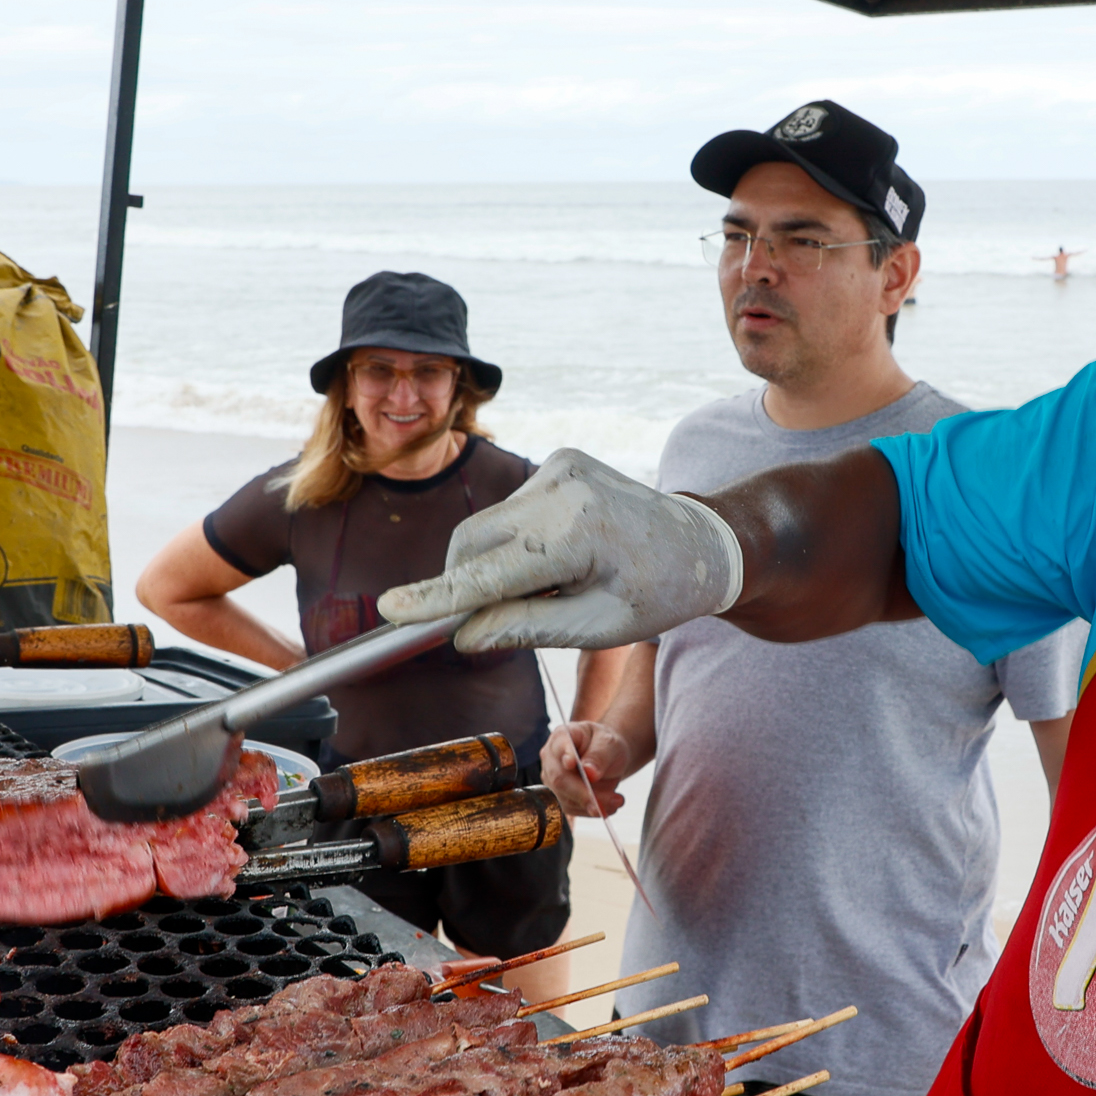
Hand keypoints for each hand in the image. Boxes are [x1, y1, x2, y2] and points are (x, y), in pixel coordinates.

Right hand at [378, 448, 742, 652]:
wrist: (703, 540)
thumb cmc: (659, 592)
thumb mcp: (598, 628)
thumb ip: (526, 628)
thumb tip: (462, 635)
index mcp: (578, 532)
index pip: (489, 573)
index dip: (438, 597)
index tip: (393, 610)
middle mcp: (563, 487)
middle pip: (474, 543)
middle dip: (464, 585)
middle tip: (483, 627)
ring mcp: (559, 466)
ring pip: (487, 527)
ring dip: (495, 565)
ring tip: (552, 589)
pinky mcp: (558, 461)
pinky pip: (510, 512)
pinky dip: (515, 542)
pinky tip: (559, 559)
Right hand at [541, 721, 634, 818]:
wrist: (607, 757)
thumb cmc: (606, 745)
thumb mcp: (609, 744)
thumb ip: (600, 755)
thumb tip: (589, 772)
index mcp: (561, 736)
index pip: (560, 747)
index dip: (565, 756)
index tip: (572, 763)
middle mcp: (550, 758)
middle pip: (560, 779)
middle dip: (584, 793)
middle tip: (610, 800)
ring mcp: (551, 779)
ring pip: (566, 798)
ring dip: (593, 804)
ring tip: (617, 801)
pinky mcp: (559, 796)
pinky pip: (572, 808)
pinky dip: (591, 810)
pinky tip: (608, 806)